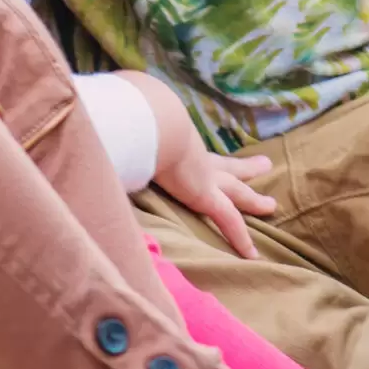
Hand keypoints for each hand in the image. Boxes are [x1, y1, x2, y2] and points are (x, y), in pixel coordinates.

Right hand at [129, 72, 274, 258]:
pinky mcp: (206, 196)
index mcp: (178, 141)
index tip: (208, 153)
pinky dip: (240, 237)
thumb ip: (120, 120)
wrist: (151, 122)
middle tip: (264, 165)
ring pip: (236, 190)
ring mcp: (205, 177)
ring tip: (270, 204)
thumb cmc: (136, 117)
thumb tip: (98, 114)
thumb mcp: (130, 117)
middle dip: (245, 168)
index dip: (203, 154)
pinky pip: (229, 220)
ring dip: (253, 198)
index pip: (195, 152)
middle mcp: (196, 158)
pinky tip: (252, 254)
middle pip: (225, 166)